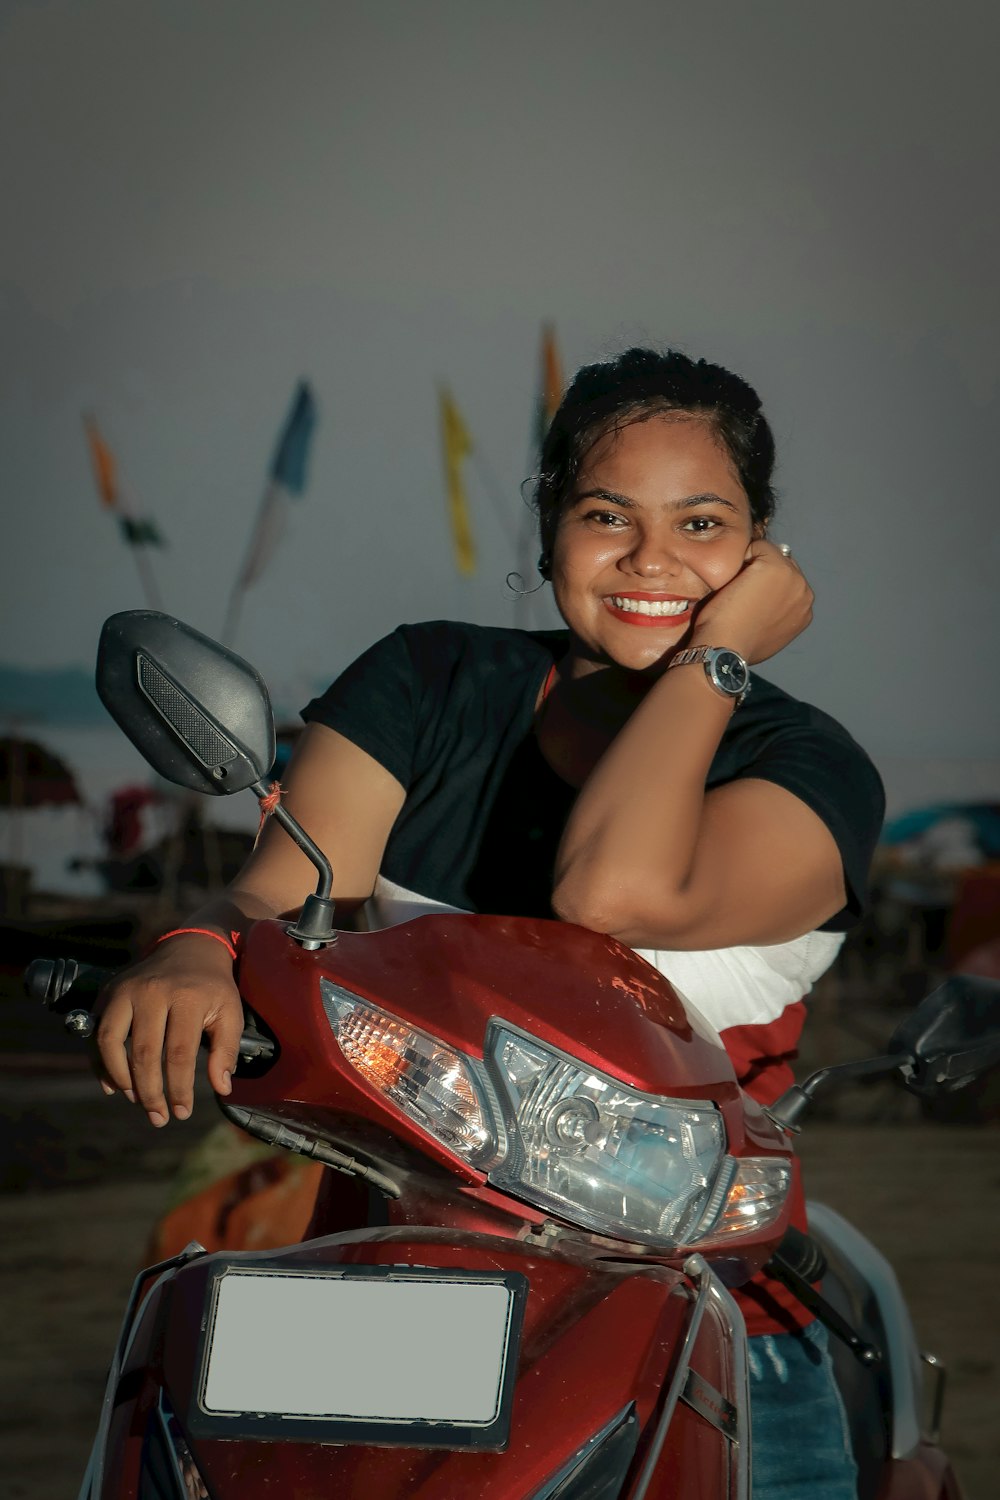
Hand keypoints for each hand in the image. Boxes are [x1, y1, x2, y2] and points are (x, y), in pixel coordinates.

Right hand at [93, 938, 244, 1126]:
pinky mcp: (109, 992)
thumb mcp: (231, 1012)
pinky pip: (97, 1032)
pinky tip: (113, 1085)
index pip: (179, 1053)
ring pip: (110, 1041)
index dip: (179, 1088)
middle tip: (158, 1118)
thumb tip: (222, 1088)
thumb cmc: (213, 987)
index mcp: (186, 997)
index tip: (182, 1112)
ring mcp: (126, 990)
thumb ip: (226, 1050)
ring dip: (120, 1078)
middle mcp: (152, 992)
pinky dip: (100, 1062)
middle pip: (143, 1052)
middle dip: (149, 1092)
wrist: (190, 947)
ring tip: (136, 1100)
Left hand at [687, 538, 812, 663]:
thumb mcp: (766, 633)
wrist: (726, 648)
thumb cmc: (736, 645)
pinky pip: (758, 546)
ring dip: (753, 564)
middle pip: (783, 564)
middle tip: (741, 593)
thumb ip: (775, 614)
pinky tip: (735, 580)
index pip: (787, 581)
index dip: (764, 585)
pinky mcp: (777, 566)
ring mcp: (794, 578)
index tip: (748, 601)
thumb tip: (766, 602)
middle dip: (762, 572)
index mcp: (804, 611)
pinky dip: (744, 557)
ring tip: (738, 589)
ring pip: (771, 554)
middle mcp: (805, 593)